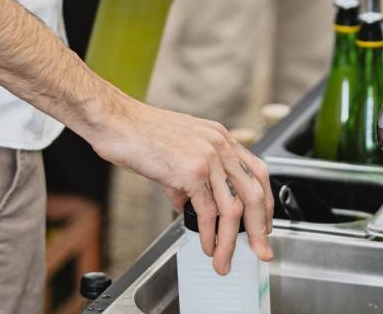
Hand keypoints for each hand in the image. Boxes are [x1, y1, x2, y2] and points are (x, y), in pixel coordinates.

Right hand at [90, 95, 273, 273]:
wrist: (116, 121)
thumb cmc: (139, 133)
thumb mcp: (176, 149)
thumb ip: (189, 174)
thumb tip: (190, 203)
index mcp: (219, 136)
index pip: (257, 170)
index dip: (265, 201)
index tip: (264, 224)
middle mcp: (218, 144)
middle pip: (255, 191)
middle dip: (260, 228)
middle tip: (261, 251)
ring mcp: (206, 156)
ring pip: (233, 208)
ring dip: (232, 242)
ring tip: (225, 261)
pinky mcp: (190, 171)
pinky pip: (208, 212)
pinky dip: (210, 235)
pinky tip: (207, 246)